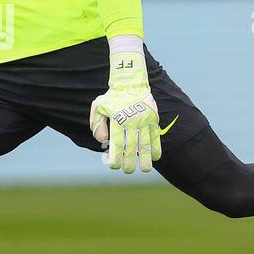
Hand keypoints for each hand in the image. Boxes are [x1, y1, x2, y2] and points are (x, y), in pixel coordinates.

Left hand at [88, 50, 166, 173]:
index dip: (115, 157)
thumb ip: (97, 124)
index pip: (116, 143)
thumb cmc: (112, 97)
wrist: (131, 82)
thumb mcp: (98, 106)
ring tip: (146, 169)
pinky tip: (156, 157)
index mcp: (117, 119)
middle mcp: (132, 121)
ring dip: (146, 159)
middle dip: (130, 162)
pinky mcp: (153, 119)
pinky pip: (156, 136)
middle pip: (132, 147)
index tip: (114, 165)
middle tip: (128, 170)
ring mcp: (144, 120)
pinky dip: (157, 148)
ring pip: (146, 144)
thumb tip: (102, 141)